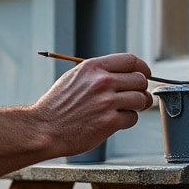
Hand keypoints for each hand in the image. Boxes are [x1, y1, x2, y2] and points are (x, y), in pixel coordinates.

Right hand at [31, 52, 151, 156]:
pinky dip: (127, 120)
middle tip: (136, 96)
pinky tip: (115, 121)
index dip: (142, 68)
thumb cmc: (57, 106)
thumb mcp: (74, 77)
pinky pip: (132, 118)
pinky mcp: (109, 122)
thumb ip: (97, 72)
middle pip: (140, 80)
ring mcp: (107, 102)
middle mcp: (102, 82)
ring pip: (141, 99)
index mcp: (93, 67)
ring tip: (128, 109)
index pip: (130, 60)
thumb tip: (121, 72)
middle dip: (141, 89)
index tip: (144, 74)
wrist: (45, 128)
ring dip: (138, 105)